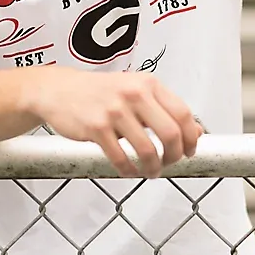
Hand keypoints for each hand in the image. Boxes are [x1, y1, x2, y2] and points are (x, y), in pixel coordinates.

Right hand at [22, 69, 203, 177]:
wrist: (58, 89)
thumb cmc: (99, 92)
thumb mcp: (135, 91)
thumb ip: (164, 109)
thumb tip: (197, 131)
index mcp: (147, 84)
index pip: (183, 113)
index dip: (190, 137)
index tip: (189, 150)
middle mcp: (133, 94)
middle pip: (171, 133)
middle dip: (174, 156)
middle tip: (169, 163)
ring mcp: (114, 110)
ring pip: (147, 150)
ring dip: (152, 168)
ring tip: (149, 171)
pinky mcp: (96, 127)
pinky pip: (121, 158)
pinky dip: (129, 170)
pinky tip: (129, 170)